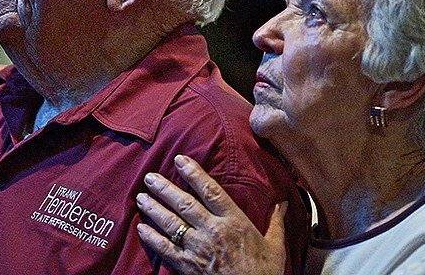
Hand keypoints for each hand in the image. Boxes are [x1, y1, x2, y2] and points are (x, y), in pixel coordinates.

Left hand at [136, 154, 286, 274]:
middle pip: (184, 204)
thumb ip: (276, 222)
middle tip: (150, 177)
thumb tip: (283, 203)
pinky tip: (141, 227)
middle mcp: (213, 231)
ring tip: (141, 196)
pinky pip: (164, 249)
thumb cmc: (263, 274)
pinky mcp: (187, 266)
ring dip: (154, 208)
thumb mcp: (275, 246)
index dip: (194, 173)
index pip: (210, 191)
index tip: (180, 160)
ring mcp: (198, 249)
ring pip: (171, 223)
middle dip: (165, 188)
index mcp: (234, 222)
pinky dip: (151, 237)